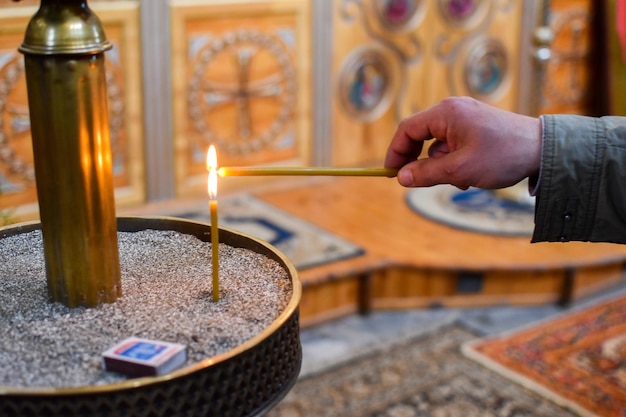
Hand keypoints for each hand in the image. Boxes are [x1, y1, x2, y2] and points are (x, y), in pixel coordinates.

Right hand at [385, 97, 541, 189]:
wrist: (544, 149)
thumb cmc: (503, 155)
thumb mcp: (460, 169)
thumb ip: (426, 173)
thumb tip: (401, 177)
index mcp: (446, 113)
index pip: (407, 129)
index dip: (396, 152)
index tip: (391, 173)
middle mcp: (453, 110)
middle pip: (421, 136)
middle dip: (422, 162)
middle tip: (421, 182)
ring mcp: (466, 117)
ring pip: (438, 145)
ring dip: (443, 166)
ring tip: (463, 179)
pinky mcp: (476, 126)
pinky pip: (454, 145)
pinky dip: (456, 161)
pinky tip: (472, 173)